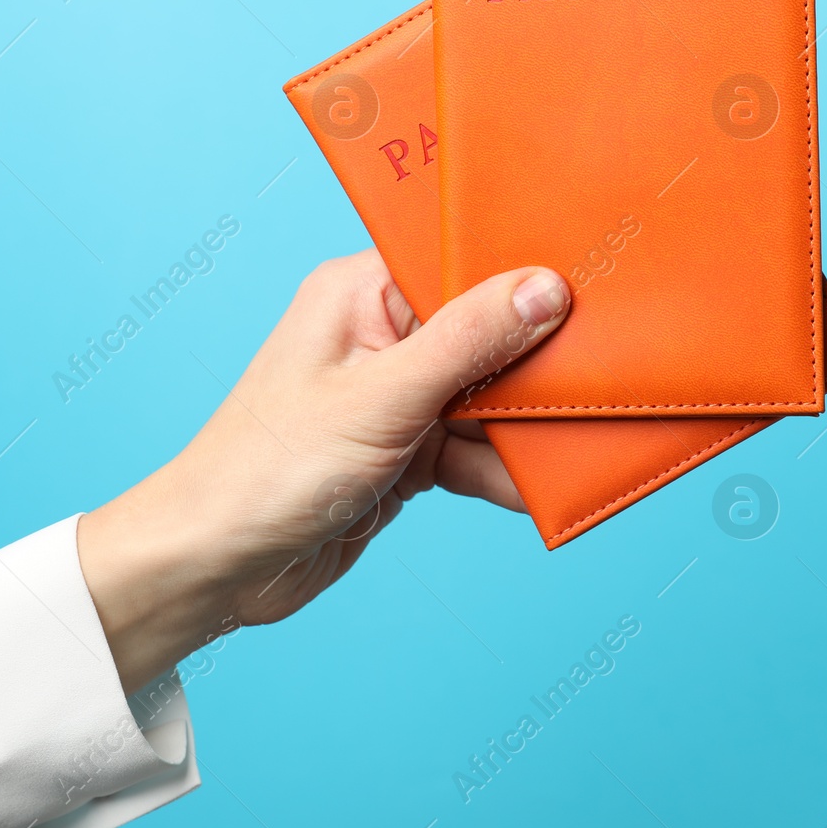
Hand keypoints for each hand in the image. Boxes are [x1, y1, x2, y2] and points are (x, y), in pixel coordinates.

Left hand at [75, 250, 569, 693]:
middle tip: (607, 364)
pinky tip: (544, 483)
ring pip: (488, 396)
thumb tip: (545, 290)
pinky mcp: (407, 451)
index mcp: (361, 291)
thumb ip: (468, 342)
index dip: (522, 270)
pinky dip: (504, 469)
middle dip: (537, 357)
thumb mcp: (383, 397)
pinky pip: (476, 449)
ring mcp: (396, 396)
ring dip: (527, 424)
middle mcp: (381, 334)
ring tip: (585, 434)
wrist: (220, 567)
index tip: (591, 279)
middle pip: (486, 330)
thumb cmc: (269, 468)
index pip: (459, 259)